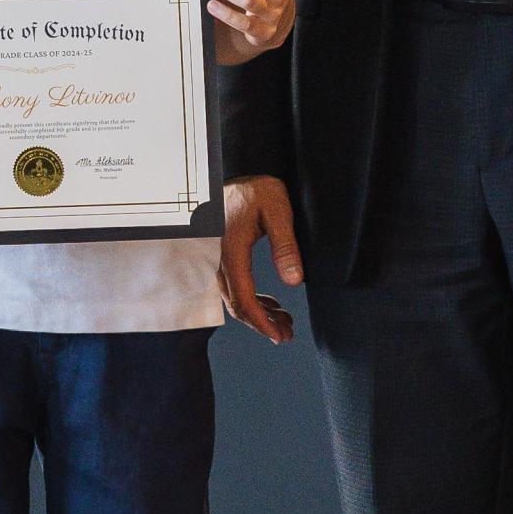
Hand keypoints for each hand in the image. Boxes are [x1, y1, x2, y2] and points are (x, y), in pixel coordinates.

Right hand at [220, 175, 302, 343]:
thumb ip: (285, 245)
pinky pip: (234, 286)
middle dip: (261, 323)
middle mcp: (219, 259)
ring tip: (285, 323)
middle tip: (287, 334)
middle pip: (237, 304)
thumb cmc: (256, 190)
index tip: (277, 336)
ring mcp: (218, 259)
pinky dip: (252, 300)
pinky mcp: (223, 258)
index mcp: (231, 250)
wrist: (237, 178)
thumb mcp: (278, 210)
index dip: (260, 322)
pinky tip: (271, 304)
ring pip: (235, 298)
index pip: (243, 298)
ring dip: (259, 314)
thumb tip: (294, 281)